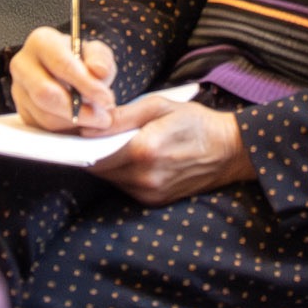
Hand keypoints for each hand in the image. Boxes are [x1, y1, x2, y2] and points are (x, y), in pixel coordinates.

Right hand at [9, 24, 117, 131]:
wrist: (67, 73)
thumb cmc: (82, 60)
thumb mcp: (97, 53)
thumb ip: (101, 60)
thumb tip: (99, 71)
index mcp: (41, 42)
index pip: (61, 65)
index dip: (86, 84)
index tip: (107, 99)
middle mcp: (22, 65)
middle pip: (45, 94)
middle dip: (78, 110)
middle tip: (104, 118)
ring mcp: (18, 90)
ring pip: (44, 116)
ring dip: (75, 123)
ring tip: (97, 118)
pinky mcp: (22, 112)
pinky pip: (43, 129)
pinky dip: (66, 131)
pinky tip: (82, 123)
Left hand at [90, 97, 253, 205]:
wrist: (229, 150)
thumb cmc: (195, 121)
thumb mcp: (159, 106)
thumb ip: (122, 116)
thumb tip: (89, 125)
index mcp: (144, 150)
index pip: (95, 154)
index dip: (83, 143)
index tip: (79, 132)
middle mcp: (145, 177)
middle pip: (100, 169)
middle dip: (94, 152)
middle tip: (97, 134)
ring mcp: (150, 193)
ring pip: (112, 179)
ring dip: (109, 163)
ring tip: (120, 144)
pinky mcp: (155, 201)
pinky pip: (126, 187)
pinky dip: (124, 173)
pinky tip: (134, 158)